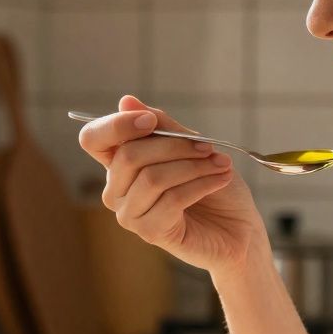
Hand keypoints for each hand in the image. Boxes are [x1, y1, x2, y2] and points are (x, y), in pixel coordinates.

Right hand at [77, 95, 266, 275]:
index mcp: (120, 164)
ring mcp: (129, 214)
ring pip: (152, 178)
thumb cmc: (214, 187)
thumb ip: (163, 127)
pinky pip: (170, 199)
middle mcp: (116, 190)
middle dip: (174, 146)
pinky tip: (219, 180)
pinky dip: (200, 184)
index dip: (116, 125)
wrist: (239, 230)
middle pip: (128, 156)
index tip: (151, 121)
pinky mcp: (149, 232)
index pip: (93, 139)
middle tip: (208, 147)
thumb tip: (126, 101)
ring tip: (221, 165)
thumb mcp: (192, 147)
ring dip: (193, 166)